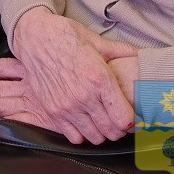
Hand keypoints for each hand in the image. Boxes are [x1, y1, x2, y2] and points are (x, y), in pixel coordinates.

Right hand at [0, 9, 138, 143]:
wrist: (34, 36)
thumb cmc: (65, 36)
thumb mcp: (96, 41)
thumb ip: (120, 52)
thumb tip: (139, 54)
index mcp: (100, 79)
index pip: (125, 119)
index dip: (133, 122)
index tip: (133, 118)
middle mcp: (84, 97)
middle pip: (111, 132)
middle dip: (119, 129)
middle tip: (118, 120)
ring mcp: (66, 106)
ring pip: (94, 137)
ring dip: (101, 132)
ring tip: (101, 122)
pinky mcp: (52, 111)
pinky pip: (73, 137)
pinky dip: (82, 134)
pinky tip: (83, 122)